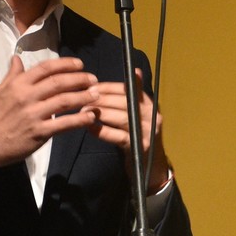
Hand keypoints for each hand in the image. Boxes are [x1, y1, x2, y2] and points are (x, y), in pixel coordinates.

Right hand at [0, 55, 97, 169]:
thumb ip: (13, 75)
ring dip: (84, 97)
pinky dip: (80, 119)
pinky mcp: (40, 132)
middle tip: (94, 79)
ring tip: (97, 95)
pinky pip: (64, 124)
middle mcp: (27, 96)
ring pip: (64, 101)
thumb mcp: (0, 91)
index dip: (65, 64)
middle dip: (80, 79)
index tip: (80, 64)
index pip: (46, 68)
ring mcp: (34, 114)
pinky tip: (90, 116)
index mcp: (18, 84)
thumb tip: (17, 58)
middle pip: (59, 82)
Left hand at [86, 71, 170, 191]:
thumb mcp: (137, 114)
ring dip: (101, 113)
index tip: (91, 87)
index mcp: (150, 105)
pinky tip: (90, 128)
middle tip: (83, 99)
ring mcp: (147, 132)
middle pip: (125, 103)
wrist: (150, 166)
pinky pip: (118, 136)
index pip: (130, 90)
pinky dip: (102, 131)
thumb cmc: (138, 136)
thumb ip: (132, 96)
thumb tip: (134, 70)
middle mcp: (152, 116)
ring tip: (84, 111)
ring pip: (122, 118)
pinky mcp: (139, 147)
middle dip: (102, 99)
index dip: (109, 87)